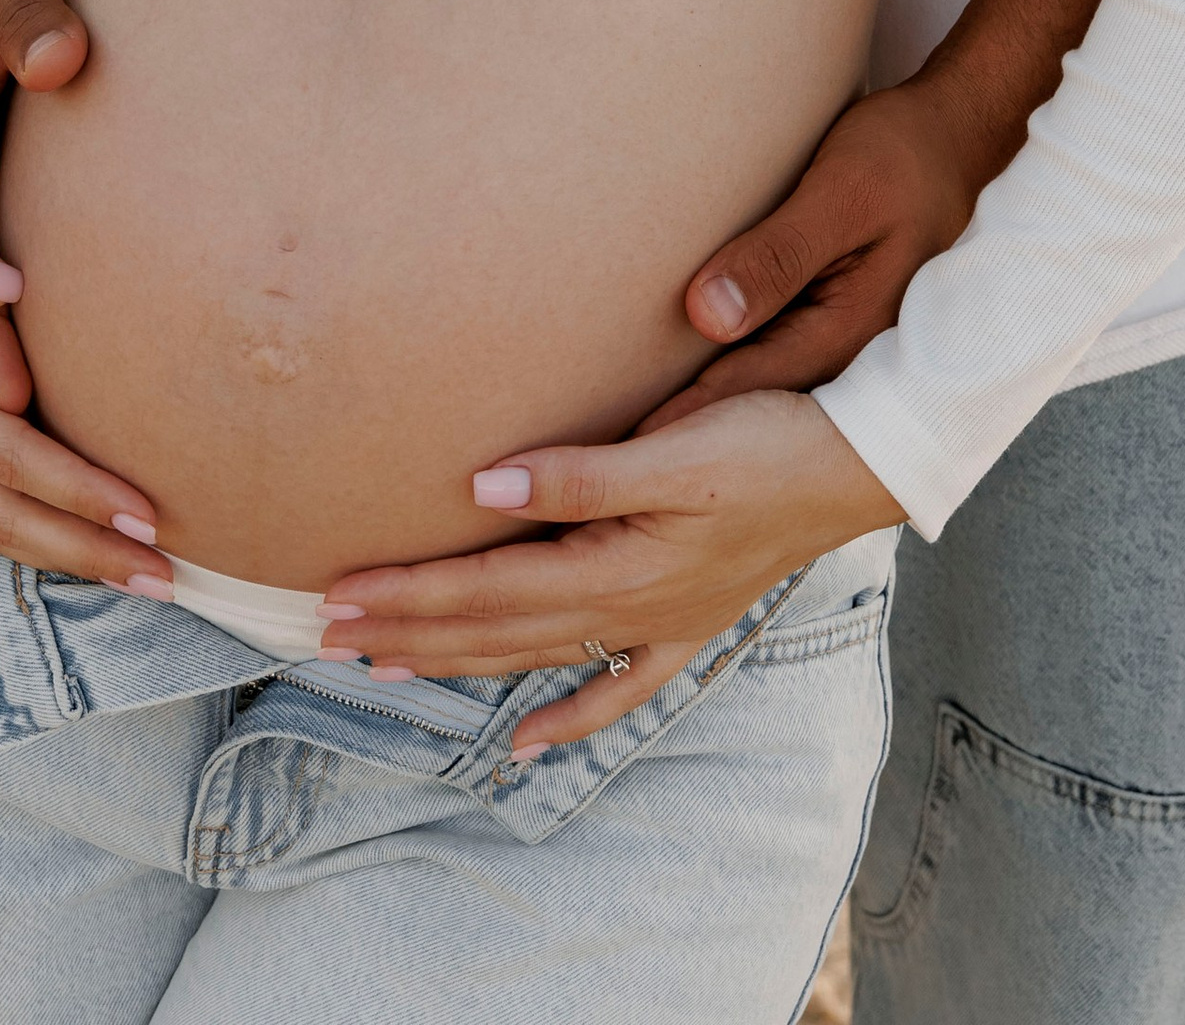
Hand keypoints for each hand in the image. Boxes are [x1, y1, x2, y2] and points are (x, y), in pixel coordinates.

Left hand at [317, 390, 903, 756]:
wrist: (857, 465)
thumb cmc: (768, 440)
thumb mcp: (673, 449)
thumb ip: (578, 474)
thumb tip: (485, 486)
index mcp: (615, 565)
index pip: (485, 587)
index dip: (409, 591)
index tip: (338, 592)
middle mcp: (627, 609)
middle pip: (494, 630)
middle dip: (409, 632)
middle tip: (328, 633)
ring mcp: (656, 625)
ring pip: (534, 655)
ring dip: (458, 663)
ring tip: (387, 669)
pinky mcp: (684, 624)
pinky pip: (613, 688)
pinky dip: (564, 717)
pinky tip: (522, 744)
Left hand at [644, 78, 992, 427]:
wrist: (958, 139)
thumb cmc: (899, 156)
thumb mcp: (839, 195)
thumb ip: (778, 255)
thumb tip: (705, 315)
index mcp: (847, 334)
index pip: (744, 391)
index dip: (674, 418)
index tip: (611, 449)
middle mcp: (846, 356)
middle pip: (748, 405)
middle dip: (680, 431)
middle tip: (604, 469)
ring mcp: (842, 345)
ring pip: (757, 389)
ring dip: (701, 407)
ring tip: (627, 440)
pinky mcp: (833, 322)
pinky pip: (771, 358)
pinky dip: (727, 367)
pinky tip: (682, 373)